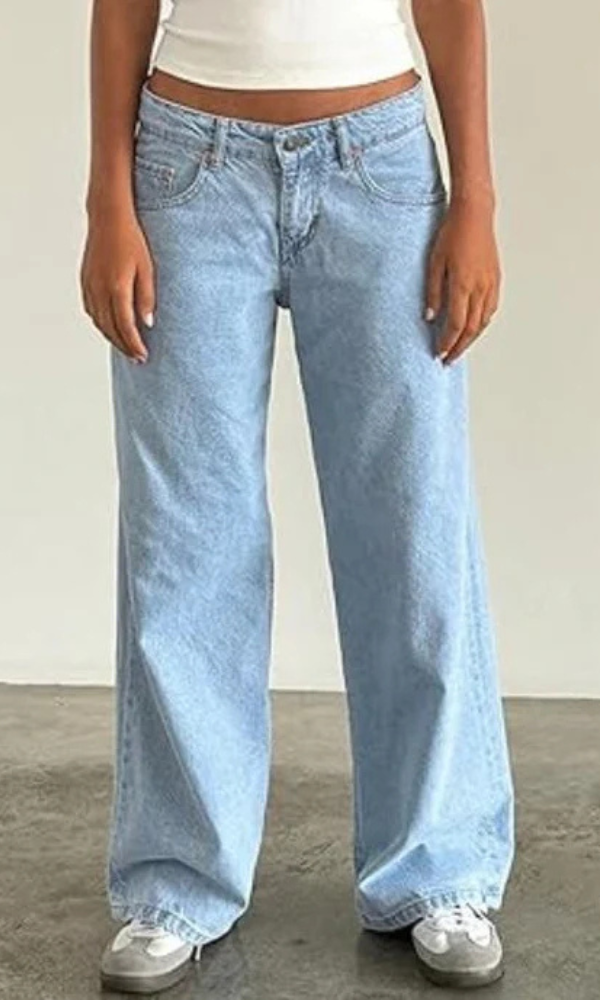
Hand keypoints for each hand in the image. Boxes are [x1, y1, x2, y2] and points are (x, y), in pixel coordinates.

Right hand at [79, 208, 154, 362]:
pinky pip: (91, 310)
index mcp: (117, 288)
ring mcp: (90, 286)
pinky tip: (110, 327)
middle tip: (138, 358)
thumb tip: (147, 323)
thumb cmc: (132, 240)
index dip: (134, 344)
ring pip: (99, 322)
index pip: (125, 326)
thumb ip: (147, 297)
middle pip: (110, 328)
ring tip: (126, 347)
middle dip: (124, 346)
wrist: (108, 218)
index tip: (143, 356)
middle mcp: (100, 290)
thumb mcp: (147, 268)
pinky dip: (101, 323)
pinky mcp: (85, 281)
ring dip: (112, 337)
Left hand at [424, 198, 500, 364]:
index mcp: (463, 285)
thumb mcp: (434, 263)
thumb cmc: (451, 233)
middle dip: (459, 347)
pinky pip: (490, 309)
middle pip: (471, 328)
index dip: (447, 342)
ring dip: (471, 338)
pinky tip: (474, 327)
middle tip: (448, 359)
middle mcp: (480, 288)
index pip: (455, 325)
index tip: (439, 354)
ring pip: (483, 321)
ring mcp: (490, 284)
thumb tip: (429, 317)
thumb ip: (432, 292)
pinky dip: (482, 323)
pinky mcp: (495, 279)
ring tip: (459, 347)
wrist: (474, 214)